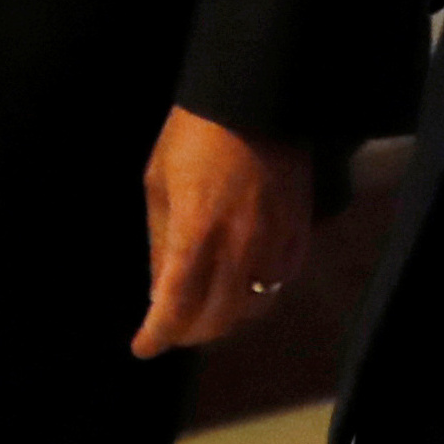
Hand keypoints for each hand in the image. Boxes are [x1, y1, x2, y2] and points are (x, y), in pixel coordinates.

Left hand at [130, 109, 310, 358]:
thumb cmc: (193, 134)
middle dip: (189, 332)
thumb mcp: (158, 182)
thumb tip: (160, 289)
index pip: (176, 307)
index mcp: (196, 233)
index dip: (157, 336)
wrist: (254, 96)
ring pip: (253, 307)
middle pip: (217, 320)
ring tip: (207, 308)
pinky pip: (281, 280)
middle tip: (172, 327)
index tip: (143, 347)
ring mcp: (275, 241)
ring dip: (226, 316)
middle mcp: (239, 247)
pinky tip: (245, 283)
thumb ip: (161, 241)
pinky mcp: (299, 231)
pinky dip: (259, 291)